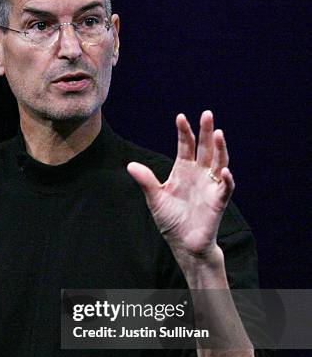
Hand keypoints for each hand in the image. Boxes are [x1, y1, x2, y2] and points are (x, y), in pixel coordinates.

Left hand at [127, 110, 233, 260]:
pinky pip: (225, 187)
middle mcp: (199, 174)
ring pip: (219, 162)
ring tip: (218, 134)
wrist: (183, 243)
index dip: (184, 132)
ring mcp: (210, 185)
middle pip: (205, 148)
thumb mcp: (155, 198)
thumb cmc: (171, 220)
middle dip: (206, 131)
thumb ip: (146, 181)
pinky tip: (224, 171)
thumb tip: (130, 165)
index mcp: (183, 170)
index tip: (180, 117)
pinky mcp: (218, 200)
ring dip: (220, 149)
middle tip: (207, 114)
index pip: (186, 146)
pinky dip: (226, 179)